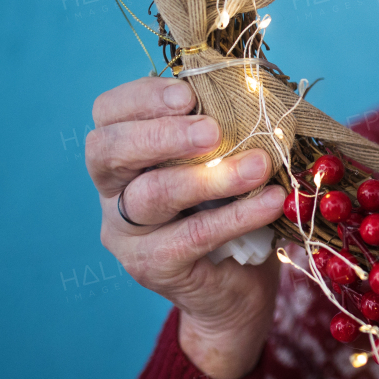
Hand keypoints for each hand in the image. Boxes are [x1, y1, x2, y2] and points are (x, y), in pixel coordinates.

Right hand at [86, 77, 285, 378]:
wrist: (235, 289)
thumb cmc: (229, 207)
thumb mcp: (223, 159)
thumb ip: (224, 126)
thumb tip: (254, 88)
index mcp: (123, 154)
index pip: (108, 114)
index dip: (142, 97)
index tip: (189, 93)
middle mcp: (112, 191)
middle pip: (109, 152)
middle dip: (162, 134)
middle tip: (213, 131)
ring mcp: (126, 233)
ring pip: (151, 195)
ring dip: (209, 176)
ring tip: (258, 165)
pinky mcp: (153, 266)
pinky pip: (192, 236)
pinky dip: (237, 215)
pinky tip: (270, 201)